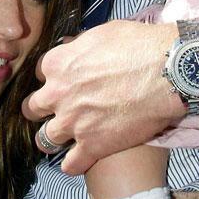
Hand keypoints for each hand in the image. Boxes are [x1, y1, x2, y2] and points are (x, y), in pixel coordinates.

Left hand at [23, 20, 184, 174]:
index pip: (39, 73)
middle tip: (58, 109)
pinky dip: (74, 163)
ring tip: (65, 136)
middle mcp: (58, 94)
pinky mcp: (92, 146)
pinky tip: (81, 157)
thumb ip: (78, 46)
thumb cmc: (136, 46)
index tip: (62, 81)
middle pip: (33, 108)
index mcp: (57, 64)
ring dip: (54, 137)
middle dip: (42, 109)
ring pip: (45, 139)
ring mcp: (73, 123)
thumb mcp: (100, 34)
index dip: (52, 78)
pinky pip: (71, 165)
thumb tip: (71, 49)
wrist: (164, 72)